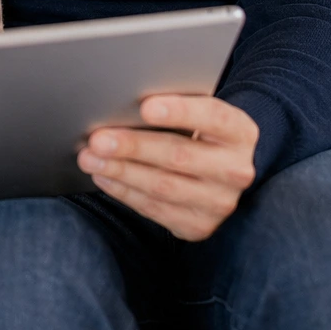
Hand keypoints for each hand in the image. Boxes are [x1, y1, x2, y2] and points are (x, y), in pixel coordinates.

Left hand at [77, 94, 257, 240]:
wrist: (224, 175)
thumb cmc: (200, 134)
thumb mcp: (201, 117)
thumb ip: (176, 110)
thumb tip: (124, 104)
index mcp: (240, 133)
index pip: (213, 117)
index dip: (180, 112)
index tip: (145, 106)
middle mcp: (236, 170)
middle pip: (180, 155)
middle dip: (134, 147)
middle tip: (98, 139)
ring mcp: (220, 202)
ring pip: (163, 186)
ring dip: (121, 171)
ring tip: (90, 157)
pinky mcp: (199, 226)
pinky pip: (155, 209)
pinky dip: (124, 191)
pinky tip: (103, 176)